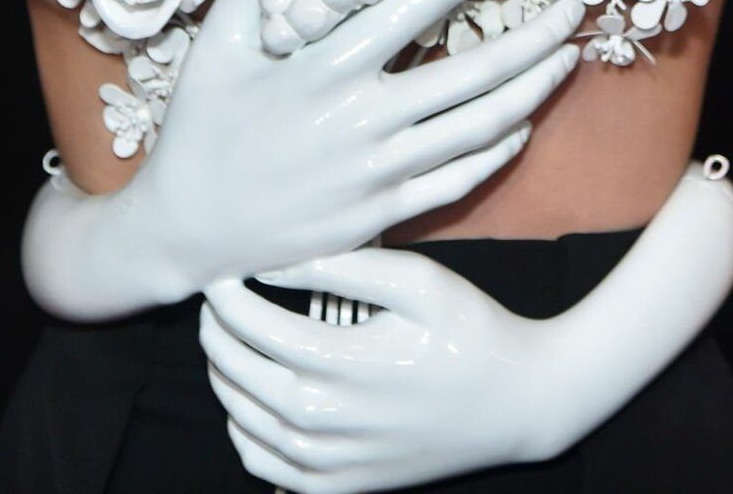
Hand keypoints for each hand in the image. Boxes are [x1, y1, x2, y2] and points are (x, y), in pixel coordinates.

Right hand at [20, 0, 585, 315]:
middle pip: (472, 74)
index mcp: (326, 68)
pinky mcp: (383, 216)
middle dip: (531, 38)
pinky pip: (459, 181)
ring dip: (531, 92)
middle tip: (575, 7)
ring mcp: (379, 174)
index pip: (415, 9)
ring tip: (567, 59)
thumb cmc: (198, 128)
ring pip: (478, 128)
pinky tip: (522, 126)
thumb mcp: (217, 44)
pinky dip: (498, 151)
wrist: (185, 230)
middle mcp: (364, 120)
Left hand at [201, 246, 549, 491]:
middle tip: (215, 296)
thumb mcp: (417, 280)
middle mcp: (327, 423)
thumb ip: (344, 266)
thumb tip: (274, 261)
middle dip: (215, 330)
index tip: (220, 268)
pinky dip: (242, 431)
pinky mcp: (341, 488)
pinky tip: (252, 396)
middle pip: (236, 374)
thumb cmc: (468, 329)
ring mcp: (332, 464)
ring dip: (223, 376)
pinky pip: (264, 466)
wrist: (517, 403)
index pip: (251, 326)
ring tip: (230, 337)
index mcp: (341, 365)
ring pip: (242, 421)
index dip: (225, 294)